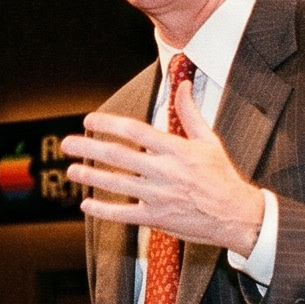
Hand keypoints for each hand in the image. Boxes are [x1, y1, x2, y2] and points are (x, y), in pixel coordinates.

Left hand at [63, 79, 265, 252]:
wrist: (237, 216)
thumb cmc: (221, 176)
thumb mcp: (209, 141)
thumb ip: (190, 113)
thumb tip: (182, 85)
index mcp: (176, 150)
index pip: (135, 131)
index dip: (109, 124)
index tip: (89, 120)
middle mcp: (165, 172)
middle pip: (119, 156)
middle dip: (89, 148)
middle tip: (67, 143)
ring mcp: (160, 196)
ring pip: (117, 185)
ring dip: (91, 177)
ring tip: (71, 171)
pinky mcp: (157, 218)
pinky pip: (124, 214)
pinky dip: (103, 211)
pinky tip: (86, 205)